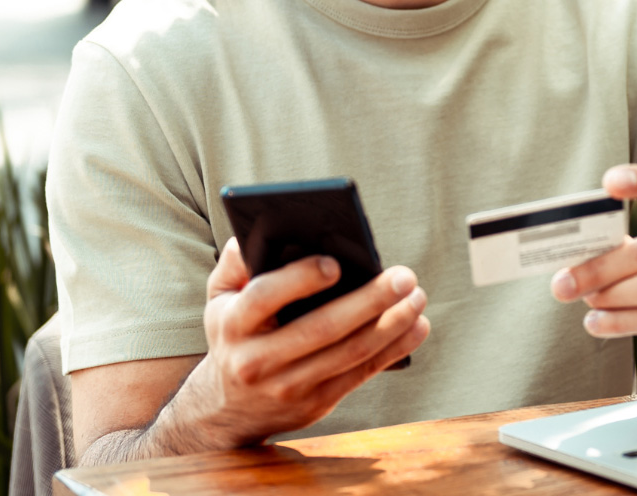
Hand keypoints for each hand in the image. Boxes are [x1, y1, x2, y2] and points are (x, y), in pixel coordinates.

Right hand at [163, 240, 429, 449]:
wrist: (229, 408)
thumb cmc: (233, 334)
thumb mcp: (219, 298)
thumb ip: (235, 263)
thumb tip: (262, 229)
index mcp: (233, 324)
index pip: (265, 297)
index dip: (300, 280)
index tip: (337, 263)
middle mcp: (257, 360)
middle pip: (321, 329)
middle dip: (368, 301)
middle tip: (404, 277)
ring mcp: (288, 386)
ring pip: (349, 354)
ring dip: (391, 326)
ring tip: (417, 298)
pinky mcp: (315, 404)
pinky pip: (361, 374)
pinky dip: (393, 350)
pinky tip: (416, 327)